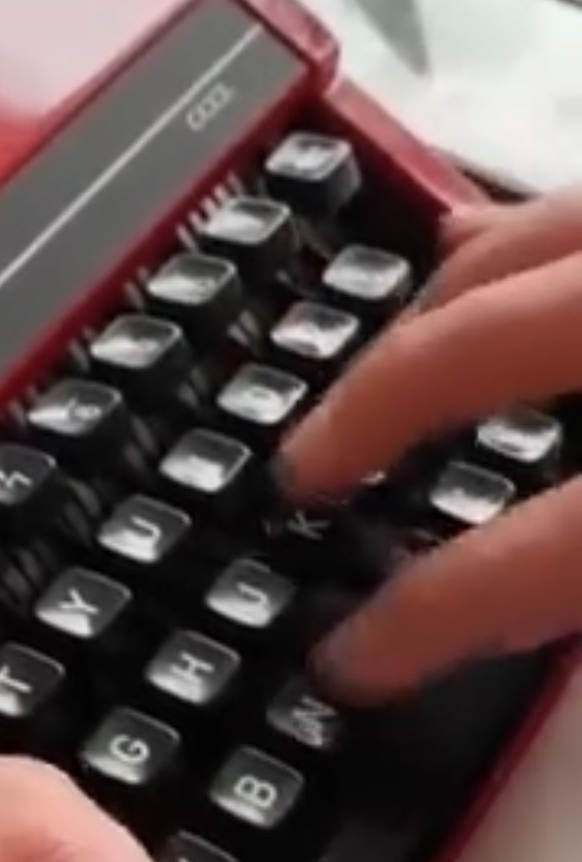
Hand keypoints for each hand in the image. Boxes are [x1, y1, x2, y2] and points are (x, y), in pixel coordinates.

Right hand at [281, 191, 581, 698]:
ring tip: (375, 374)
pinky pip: (570, 198)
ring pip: (510, 242)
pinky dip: (511, 232)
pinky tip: (478, 245)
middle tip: (306, 476)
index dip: (422, 617)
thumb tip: (525, 608)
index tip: (351, 663)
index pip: (525, 556)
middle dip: (368, 414)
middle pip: (469, 347)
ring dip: (423, 314)